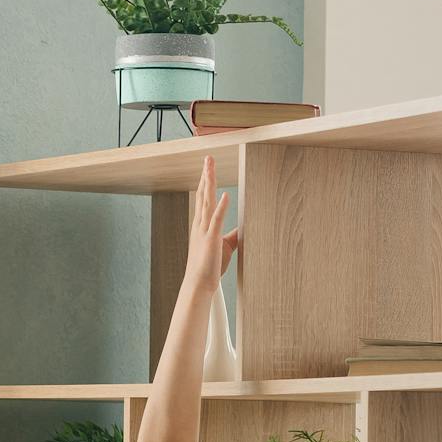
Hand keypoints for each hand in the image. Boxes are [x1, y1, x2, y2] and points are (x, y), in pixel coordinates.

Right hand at [183, 154, 239, 295]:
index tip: (208, 167)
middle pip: (203, 194)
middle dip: (206, 175)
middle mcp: (201, 223)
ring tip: (210, 167)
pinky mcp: (212, 239)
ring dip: (209, 183)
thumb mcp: (224, 246)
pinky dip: (220, 207)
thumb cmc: (209, 266)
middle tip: (208, 158)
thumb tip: (242, 227)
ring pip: (207, 201)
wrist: (199, 283)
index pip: (203, 197)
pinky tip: (224, 194)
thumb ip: (232, 235)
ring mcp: (205, 230)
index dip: (206, 181)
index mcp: (202, 224)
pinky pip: (216, 220)